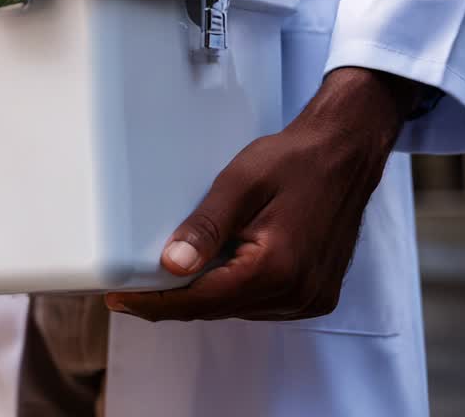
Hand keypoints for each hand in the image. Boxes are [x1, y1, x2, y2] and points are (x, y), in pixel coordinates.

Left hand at [106, 67, 421, 321]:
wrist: (346, 154)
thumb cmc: (294, 161)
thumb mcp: (240, 183)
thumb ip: (205, 226)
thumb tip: (171, 265)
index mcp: (276, 268)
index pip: (201, 300)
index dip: (155, 302)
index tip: (118, 299)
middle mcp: (296, 293)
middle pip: (216, 309)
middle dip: (171, 302)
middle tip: (129, 291)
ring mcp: (309, 299)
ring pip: (236, 309)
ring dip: (202, 298)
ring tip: (163, 281)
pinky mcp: (314, 295)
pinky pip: (259, 304)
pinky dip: (231, 292)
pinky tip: (211, 272)